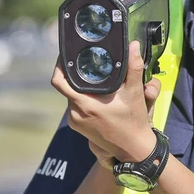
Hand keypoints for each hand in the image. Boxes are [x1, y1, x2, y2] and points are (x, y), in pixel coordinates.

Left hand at [52, 41, 161, 164]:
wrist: (133, 148)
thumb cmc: (133, 121)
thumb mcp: (135, 93)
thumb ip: (133, 67)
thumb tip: (133, 46)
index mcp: (85, 104)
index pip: (59, 82)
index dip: (59, 66)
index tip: (65, 55)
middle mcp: (75, 114)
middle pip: (66, 87)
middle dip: (74, 75)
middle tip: (84, 63)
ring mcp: (75, 122)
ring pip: (70, 97)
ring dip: (78, 88)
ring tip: (92, 79)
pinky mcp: (77, 127)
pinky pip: (73, 107)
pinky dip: (81, 99)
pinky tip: (94, 95)